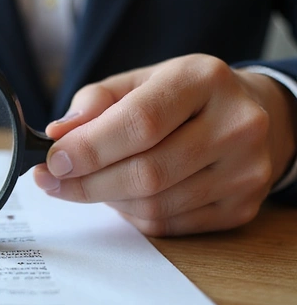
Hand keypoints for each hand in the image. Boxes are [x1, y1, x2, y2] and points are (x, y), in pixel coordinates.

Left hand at [34, 54, 296, 235]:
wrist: (252, 116)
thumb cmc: (180, 98)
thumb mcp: (139, 81)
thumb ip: (96, 102)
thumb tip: (58, 133)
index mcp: (203, 80)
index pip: (141, 121)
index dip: (90, 147)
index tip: (53, 160)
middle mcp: (236, 124)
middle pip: (147, 171)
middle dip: (88, 182)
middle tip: (52, 182)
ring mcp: (245, 171)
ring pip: (155, 204)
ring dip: (107, 199)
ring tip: (87, 184)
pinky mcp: (241, 207)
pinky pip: (168, 224)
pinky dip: (132, 214)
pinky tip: (120, 196)